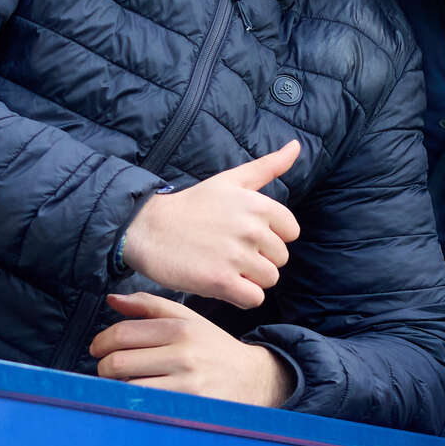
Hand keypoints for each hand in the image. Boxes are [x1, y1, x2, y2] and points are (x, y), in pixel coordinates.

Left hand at [92, 292, 293, 406]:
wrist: (252, 378)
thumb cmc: (214, 348)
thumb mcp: (188, 319)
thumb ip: (150, 306)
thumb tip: (112, 300)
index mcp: (181, 328)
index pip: (123, 333)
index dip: (101, 342)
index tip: (97, 348)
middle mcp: (184, 354)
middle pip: (119, 362)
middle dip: (104, 366)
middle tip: (107, 368)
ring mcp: (187, 384)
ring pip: (128, 387)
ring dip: (116, 387)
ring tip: (122, 383)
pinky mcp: (189, 408)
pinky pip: (145, 407)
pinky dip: (133, 403)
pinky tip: (137, 398)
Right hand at [121, 141, 299, 308]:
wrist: (149, 228)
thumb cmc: (192, 205)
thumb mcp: (230, 180)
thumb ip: (268, 166)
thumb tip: (296, 146)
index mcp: (258, 205)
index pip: (291, 232)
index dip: (270, 237)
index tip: (246, 235)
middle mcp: (251, 229)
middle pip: (280, 259)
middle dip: (260, 259)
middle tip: (230, 251)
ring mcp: (237, 257)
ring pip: (269, 280)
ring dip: (250, 279)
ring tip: (225, 266)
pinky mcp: (221, 282)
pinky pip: (254, 299)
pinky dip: (241, 296)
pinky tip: (222, 283)